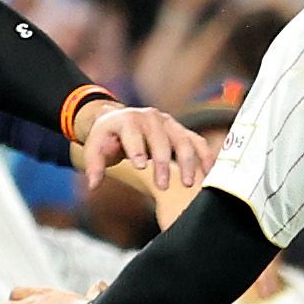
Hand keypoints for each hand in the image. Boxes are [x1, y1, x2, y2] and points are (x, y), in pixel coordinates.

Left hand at [77, 99, 207, 194]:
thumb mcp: (94, 147)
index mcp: (128, 119)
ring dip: (188, 162)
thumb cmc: (107, 138)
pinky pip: (197, 142)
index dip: (137, 148)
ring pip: (183, 140)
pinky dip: (205, 156)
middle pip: (160, 139)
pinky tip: (209, 173)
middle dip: (163, 162)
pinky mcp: (181, 131)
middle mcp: (151, 118)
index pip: (133, 133)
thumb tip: (93, 184)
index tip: (141, 166)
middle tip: (163, 185)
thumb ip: (94, 164)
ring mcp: (169, 123)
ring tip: (188, 183)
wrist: (121, 121)